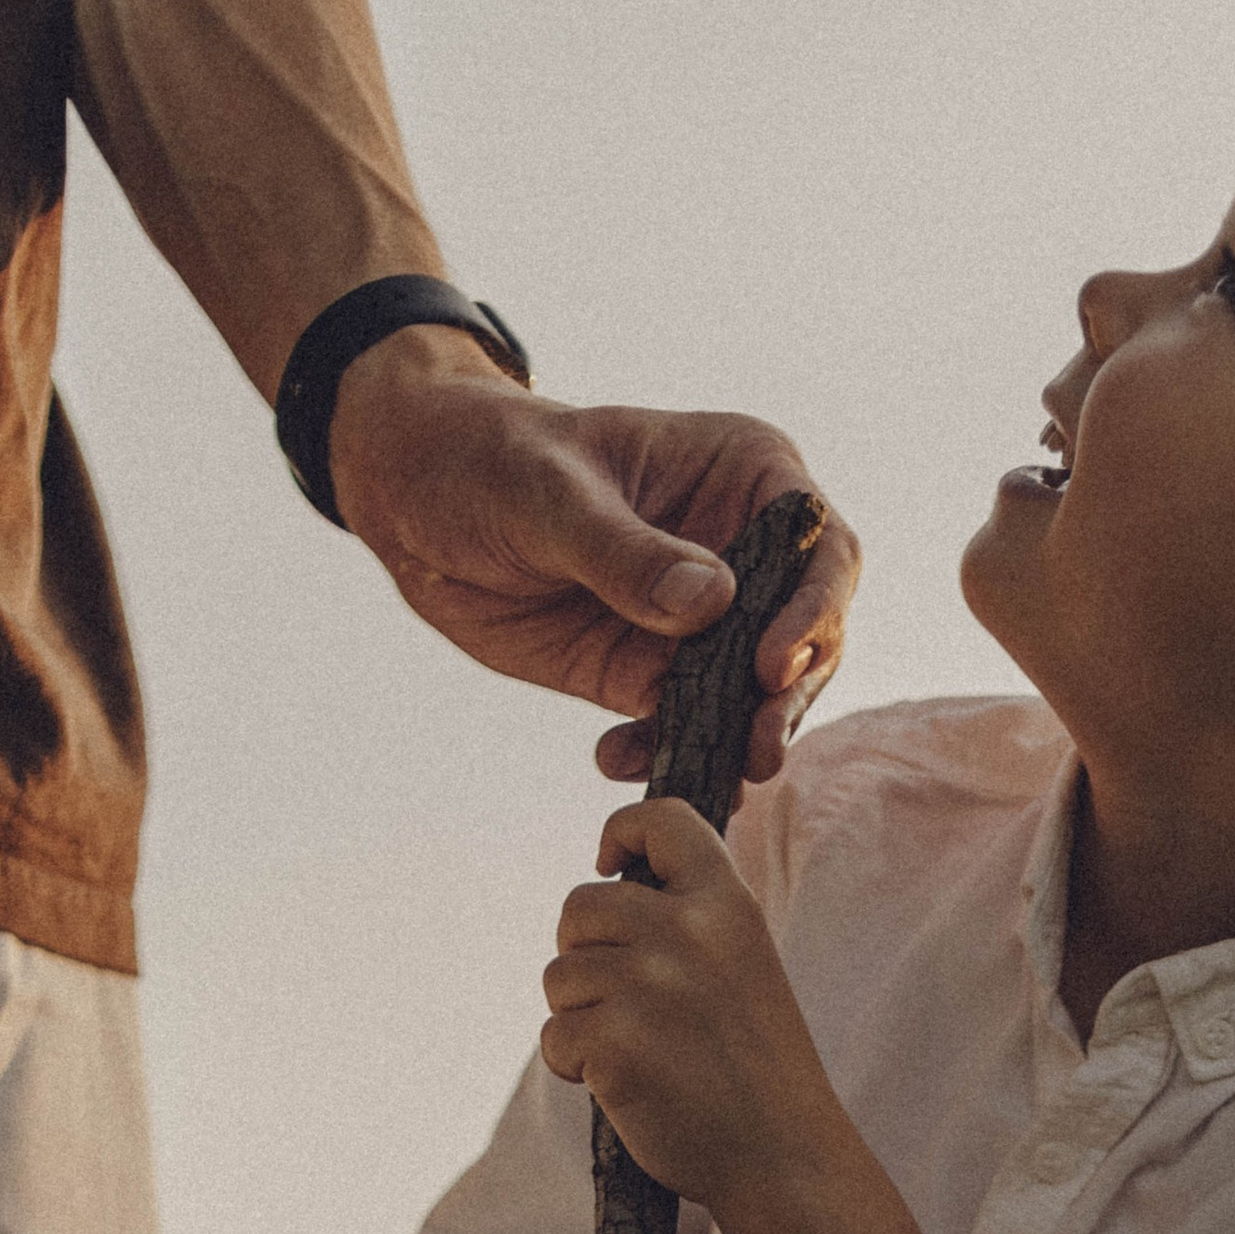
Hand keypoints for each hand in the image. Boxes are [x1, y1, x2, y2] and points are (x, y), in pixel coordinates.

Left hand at [330, 341, 858, 784]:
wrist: (415, 499)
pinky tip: (617, 762)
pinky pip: (685, 727)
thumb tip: (713, 603)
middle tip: (755, 747)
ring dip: (737, 740)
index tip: (770, 662)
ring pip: (756, 695)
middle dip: (787, 698)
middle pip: (806, 636)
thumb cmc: (488, 457)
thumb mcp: (549, 494)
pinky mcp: (653, 674)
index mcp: (742, 476)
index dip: (813, 609)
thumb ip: (627, 553)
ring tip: (709, 776)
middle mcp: (738, 552)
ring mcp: (702, 621)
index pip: (819, 545)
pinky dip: (665, 755)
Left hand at [541, 801, 843, 1213]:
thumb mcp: (746, 966)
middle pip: (580, 906)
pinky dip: (574, 1067)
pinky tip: (624, 1087)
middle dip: (583, 953)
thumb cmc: (758, 1070)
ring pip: (559, 976)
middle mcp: (686, 933)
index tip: (609, 866)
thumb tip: (609, 888)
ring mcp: (647, 987)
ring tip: (636, 1053)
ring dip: (579, 1017)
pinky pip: (554, 1036)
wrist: (783, 1158)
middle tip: (624, 1003)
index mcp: (726, 905)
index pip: (659, 819)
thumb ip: (691, 921)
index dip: (620, 834)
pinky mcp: (615, 1043)